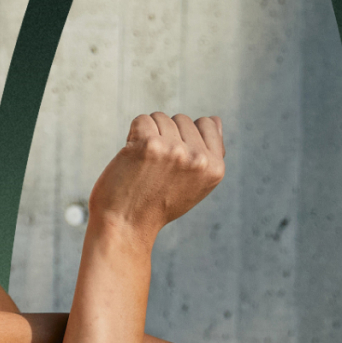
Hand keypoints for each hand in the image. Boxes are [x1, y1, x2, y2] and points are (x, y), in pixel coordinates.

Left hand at [88, 113, 224, 233]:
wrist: (126, 225)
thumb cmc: (157, 204)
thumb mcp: (195, 184)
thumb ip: (208, 154)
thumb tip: (214, 120)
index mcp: (215, 168)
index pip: (208, 124)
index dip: (186, 136)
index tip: (173, 160)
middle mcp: (198, 158)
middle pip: (182, 119)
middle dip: (166, 135)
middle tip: (156, 167)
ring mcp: (174, 150)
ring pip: (160, 118)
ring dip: (148, 135)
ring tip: (145, 164)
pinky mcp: (149, 145)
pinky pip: (141, 120)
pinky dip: (132, 135)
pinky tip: (132, 158)